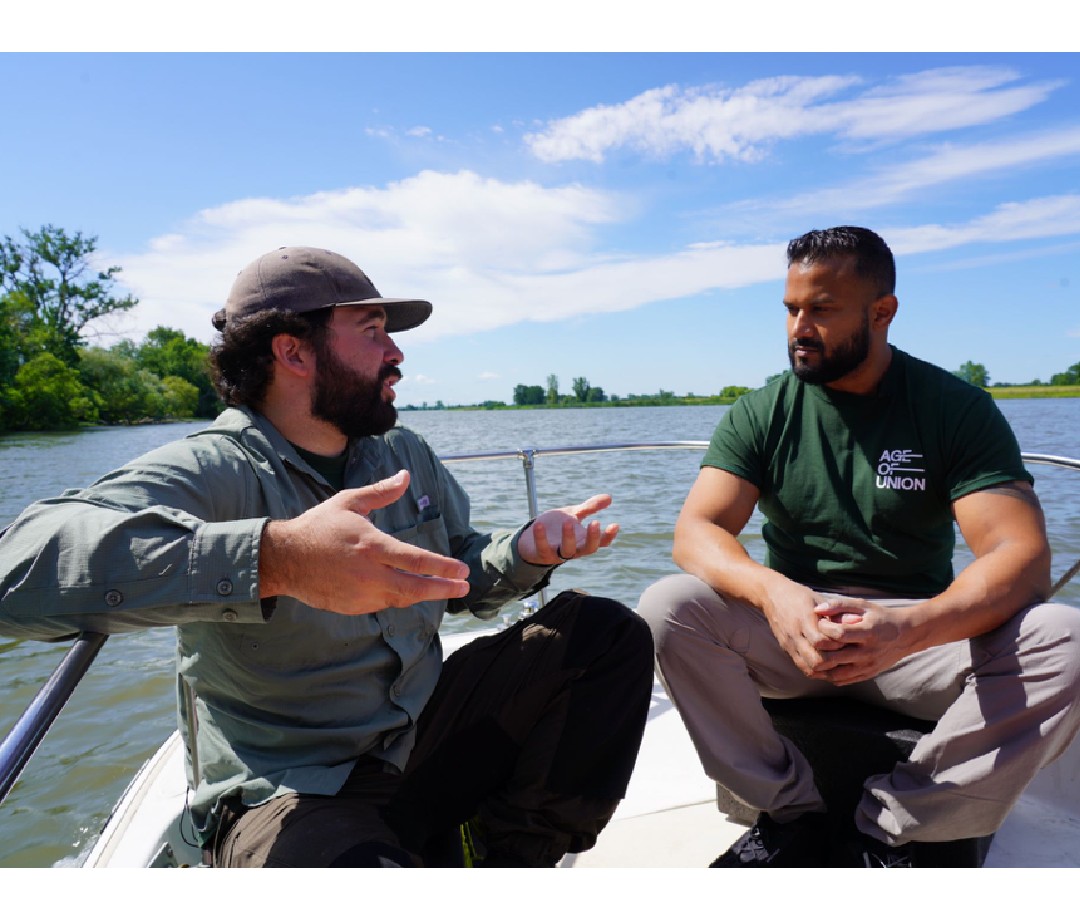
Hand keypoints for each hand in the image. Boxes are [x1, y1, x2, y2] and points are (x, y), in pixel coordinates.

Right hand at [259, 470, 470, 615]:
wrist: (283, 559)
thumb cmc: (318, 526)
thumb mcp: (349, 502)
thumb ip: (381, 492)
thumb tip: (406, 476)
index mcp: (372, 546)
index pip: (416, 560)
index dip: (443, 567)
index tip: (462, 569)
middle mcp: (369, 575)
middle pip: (415, 587)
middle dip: (444, 588)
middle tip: (464, 586)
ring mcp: (360, 594)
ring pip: (401, 599)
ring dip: (422, 595)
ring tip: (441, 589)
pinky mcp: (352, 607)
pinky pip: (382, 604)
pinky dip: (397, 597)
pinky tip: (407, 590)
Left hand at [517, 493, 619, 565]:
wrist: (532, 538)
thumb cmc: (557, 527)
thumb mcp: (574, 514)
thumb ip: (590, 507)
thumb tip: (609, 498)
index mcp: (583, 540)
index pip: (601, 542)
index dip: (609, 536)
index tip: (615, 524)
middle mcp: (574, 549)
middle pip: (588, 549)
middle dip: (592, 538)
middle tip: (595, 522)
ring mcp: (558, 553)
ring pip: (567, 550)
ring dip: (568, 537)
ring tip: (568, 522)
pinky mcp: (542, 554)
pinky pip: (543, 548)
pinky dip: (541, 537)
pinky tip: (539, 525)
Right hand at [760, 582, 847, 677]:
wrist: (772, 596)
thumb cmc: (799, 596)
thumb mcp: (818, 600)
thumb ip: (835, 613)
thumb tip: (857, 622)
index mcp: (804, 619)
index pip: (822, 642)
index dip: (837, 645)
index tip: (848, 641)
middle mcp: (795, 634)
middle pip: (816, 660)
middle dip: (833, 661)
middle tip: (845, 656)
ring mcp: (789, 643)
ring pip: (809, 668)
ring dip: (825, 669)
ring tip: (838, 664)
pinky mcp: (787, 649)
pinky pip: (802, 667)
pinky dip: (816, 670)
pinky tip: (826, 666)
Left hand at [808, 597, 911, 685]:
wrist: (906, 635)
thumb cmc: (880, 617)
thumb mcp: (863, 605)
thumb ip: (839, 605)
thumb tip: (817, 609)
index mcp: (868, 632)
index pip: (839, 634)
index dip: (825, 628)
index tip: (820, 623)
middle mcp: (869, 652)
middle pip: (835, 656)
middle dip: (819, 650)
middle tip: (812, 642)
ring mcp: (869, 666)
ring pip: (837, 673)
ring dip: (822, 667)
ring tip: (814, 655)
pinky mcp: (869, 674)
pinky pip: (845, 680)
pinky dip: (831, 675)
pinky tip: (824, 666)